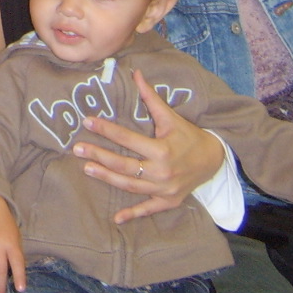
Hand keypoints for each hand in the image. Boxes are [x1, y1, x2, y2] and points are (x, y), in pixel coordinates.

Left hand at [74, 69, 223, 223]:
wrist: (215, 160)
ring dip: (107, 178)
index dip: (106, 129)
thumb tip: (136, 73)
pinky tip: (116, 219)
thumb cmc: (188, 136)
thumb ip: (151, 97)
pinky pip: (148, 209)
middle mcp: (161, 172)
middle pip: (124, 165)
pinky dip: (133, 214)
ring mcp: (164, 189)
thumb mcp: (171, 117)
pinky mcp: (168, 201)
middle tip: (78, 148)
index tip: (87, 121)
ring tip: (87, 168)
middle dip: (99, 155)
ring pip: (130, 186)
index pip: (127, 139)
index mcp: (161, 150)